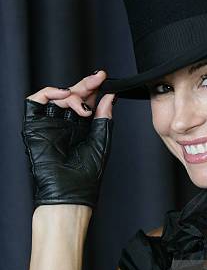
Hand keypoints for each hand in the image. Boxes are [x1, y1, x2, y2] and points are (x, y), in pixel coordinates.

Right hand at [21, 70, 116, 209]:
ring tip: (84, 108)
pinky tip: (65, 95)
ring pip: (56, 96)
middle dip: (85, 85)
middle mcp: (64, 124)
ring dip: (72, 94)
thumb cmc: (86, 176)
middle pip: (72, 95)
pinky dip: (50, 92)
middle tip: (97, 79)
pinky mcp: (34, 126)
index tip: (104, 78)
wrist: (71, 191)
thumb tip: (110, 96)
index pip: (85, 101)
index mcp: (80, 128)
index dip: (93, 88)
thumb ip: (104, 118)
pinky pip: (36, 101)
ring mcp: (48, 124)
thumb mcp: (101, 141)